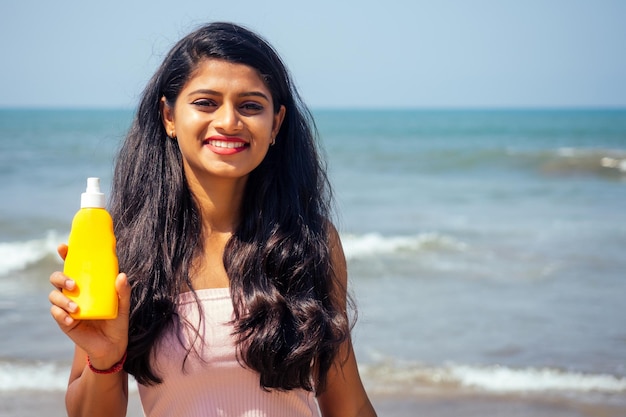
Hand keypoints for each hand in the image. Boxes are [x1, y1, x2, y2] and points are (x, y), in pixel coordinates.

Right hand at [49, 244, 130, 368]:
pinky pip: (56, 313)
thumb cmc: (117, 320)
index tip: (63, 247)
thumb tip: (121, 275)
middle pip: (57, 278)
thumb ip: (123, 291)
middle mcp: (75, 292)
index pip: (74, 266)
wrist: (112, 345)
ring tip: (76, 308)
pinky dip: (61, 314)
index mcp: (88, 284)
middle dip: (61, 278)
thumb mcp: (123, 305)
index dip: (66, 254)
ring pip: (54, 296)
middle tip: (73, 284)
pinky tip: (71, 319)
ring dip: (62, 299)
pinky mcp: (65, 320)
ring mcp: (67, 305)